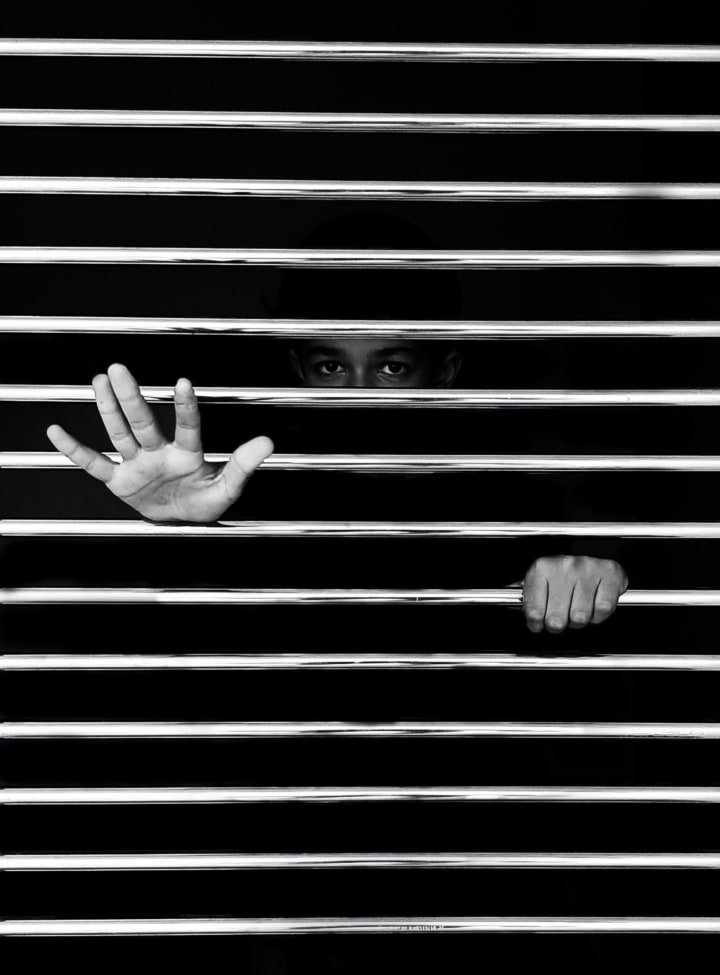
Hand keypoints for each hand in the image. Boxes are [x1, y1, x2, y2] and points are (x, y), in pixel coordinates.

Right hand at [46, 363, 273, 522]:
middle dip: (131, 398)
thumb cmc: (204, 502)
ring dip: (108, 409)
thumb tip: (268, 442)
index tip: (182, 383)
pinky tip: (56, 432)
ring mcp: (137, 463)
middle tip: (119, 369)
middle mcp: (159, 451)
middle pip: (144, 422)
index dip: (185, 407)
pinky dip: (75, 450)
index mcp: (188, 454)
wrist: (180, 522)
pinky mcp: (119, 479)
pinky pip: (94, 463)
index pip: (187, 426)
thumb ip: (244, 466)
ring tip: (98, 381)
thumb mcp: (228, 489)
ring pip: (120, 433)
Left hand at [522, 555, 627, 633]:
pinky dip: (598, 614)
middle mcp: (564, 566)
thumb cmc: (564, 575)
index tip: (539, 624)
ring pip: (580, 617)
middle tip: (561, 616)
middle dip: (559, 624)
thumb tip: (515, 612)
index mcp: (542, 568)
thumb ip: (527, 599)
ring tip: (577, 608)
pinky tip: (592, 605)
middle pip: (556, 620)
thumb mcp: (540, 582)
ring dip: (579, 620)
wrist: (593, 559)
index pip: (534, 612)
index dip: (536, 624)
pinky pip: (602, 609)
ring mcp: (587, 569)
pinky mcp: (609, 575)